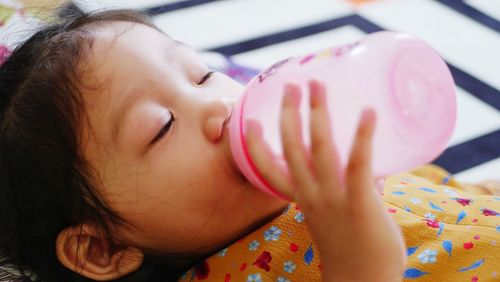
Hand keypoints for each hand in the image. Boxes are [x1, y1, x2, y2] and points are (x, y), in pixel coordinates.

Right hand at [246, 80, 405, 281]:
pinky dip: (362, 136)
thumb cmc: (351, 248)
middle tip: (292, 84)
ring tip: (317, 84)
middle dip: (288, 113)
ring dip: (316, 113)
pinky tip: (369, 113)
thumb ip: (353, 189)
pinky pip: (358, 163)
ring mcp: (332, 197)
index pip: (267, 169)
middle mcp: (309, 194)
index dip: (255, 145)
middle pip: (291, 147)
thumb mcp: (337, 216)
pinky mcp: (359, 201)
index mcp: (300, 198)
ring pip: (317, 148)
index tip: (249, 120)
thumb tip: (376, 169)